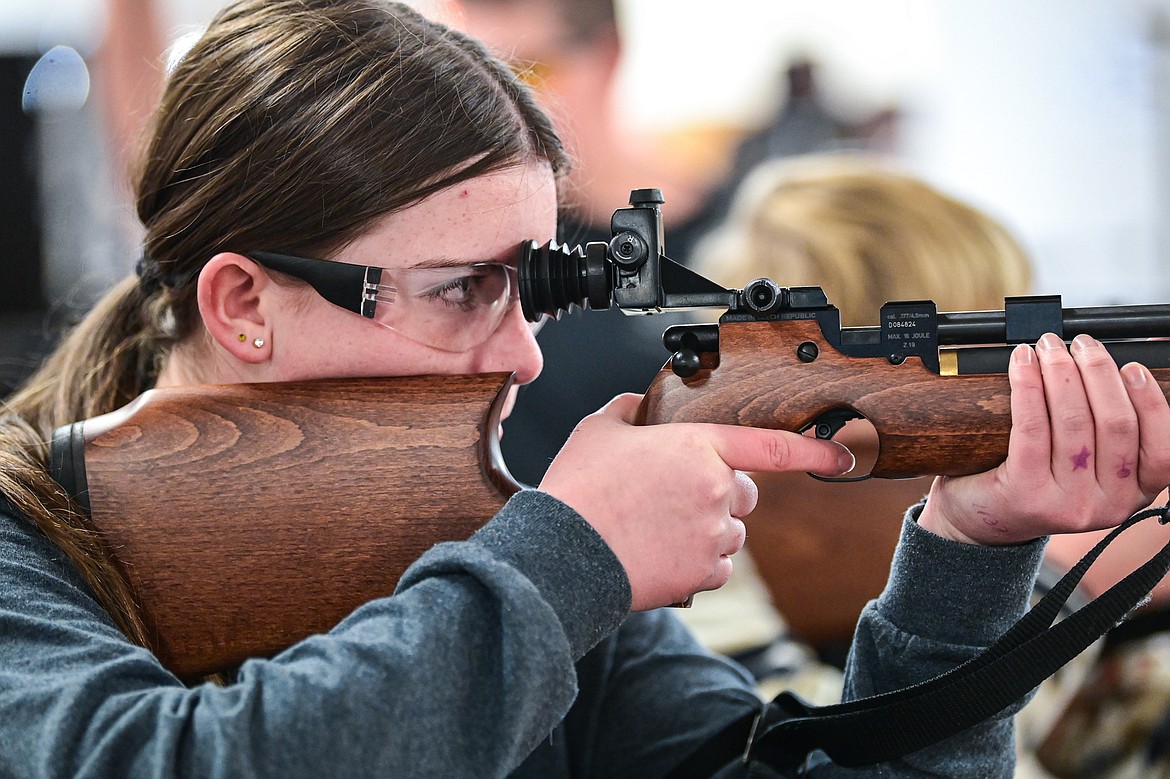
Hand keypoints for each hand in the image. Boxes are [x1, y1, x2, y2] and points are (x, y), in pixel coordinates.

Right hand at [539, 394, 854, 609]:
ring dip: (707, 529)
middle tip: (675, 498)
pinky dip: (696, 562)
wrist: (564, 551)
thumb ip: (627, 410)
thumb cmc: (579, 489)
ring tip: (657, 529)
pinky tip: (660, 553)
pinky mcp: (702, 573)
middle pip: (745, 493)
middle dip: (720, 493)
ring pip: (730, 531)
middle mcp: (716, 490)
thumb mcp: (598, 431)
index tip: (842, 453)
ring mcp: (713, 535)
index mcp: (698, 447)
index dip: (814, 450)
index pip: (771, 446)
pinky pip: (716, 567)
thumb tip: (637, 405)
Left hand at [919, 334, 1169, 545]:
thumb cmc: (1038, 479)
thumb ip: (1108, 430)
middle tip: (1080, 344)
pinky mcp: (1027, 492)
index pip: (1163, 448)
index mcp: (1134, 493)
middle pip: (1115, 423)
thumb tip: (1113, 365)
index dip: (1151, 401)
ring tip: (1050, 346)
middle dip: (1098, 371)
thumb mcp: (1089, 465)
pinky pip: (1032, 426)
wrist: (981, 519)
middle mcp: (1109, 504)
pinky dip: (1028, 384)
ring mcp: (1069, 502)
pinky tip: (1023, 362)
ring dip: (1061, 370)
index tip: (1130, 367)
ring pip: (1073, 420)